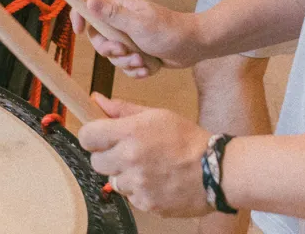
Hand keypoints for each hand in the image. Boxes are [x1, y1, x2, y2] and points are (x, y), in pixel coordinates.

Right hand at [70, 0, 202, 74]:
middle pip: (97, 37)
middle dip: (110, 51)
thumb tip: (89, 1)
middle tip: (125, 52)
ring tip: (143, 61)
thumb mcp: (139, 24)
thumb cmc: (170, 31)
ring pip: (112, 55)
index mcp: (118, 6)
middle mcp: (120, 20)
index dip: (79, 15)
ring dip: (126, 63)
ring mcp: (129, 37)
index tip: (77, 31)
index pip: (88, 4)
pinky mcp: (137, 51)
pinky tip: (149, 68)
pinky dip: (136, 70)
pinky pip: (126, 66)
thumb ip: (112, 14)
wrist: (195, 46)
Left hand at [77, 97, 214, 216]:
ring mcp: (137, 184)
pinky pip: (131, 197)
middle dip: (108, 157)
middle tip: (128, 154)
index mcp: (130, 133)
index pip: (87, 136)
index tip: (100, 138)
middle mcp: (129, 159)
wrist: (217, 171)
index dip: (92, 137)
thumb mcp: (157, 116)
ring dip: (125, 176)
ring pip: (113, 181)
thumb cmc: (188, 139)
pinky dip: (140, 191)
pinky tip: (158, 182)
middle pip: (96, 162)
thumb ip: (123, 110)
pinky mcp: (146, 204)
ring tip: (149, 168)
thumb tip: (96, 100)